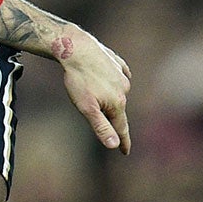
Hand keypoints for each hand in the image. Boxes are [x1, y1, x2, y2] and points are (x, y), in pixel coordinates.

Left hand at [57, 28, 131, 153]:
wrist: (77, 49)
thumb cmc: (79, 80)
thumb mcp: (87, 108)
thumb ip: (101, 127)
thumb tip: (114, 145)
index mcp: (117, 104)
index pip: (121, 128)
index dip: (123, 141)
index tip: (125, 152)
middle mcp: (124, 90)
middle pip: (117, 109)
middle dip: (110, 115)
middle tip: (93, 110)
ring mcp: (122, 75)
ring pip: (117, 92)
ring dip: (109, 96)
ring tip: (91, 88)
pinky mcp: (118, 63)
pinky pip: (118, 75)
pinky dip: (114, 80)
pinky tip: (106, 77)